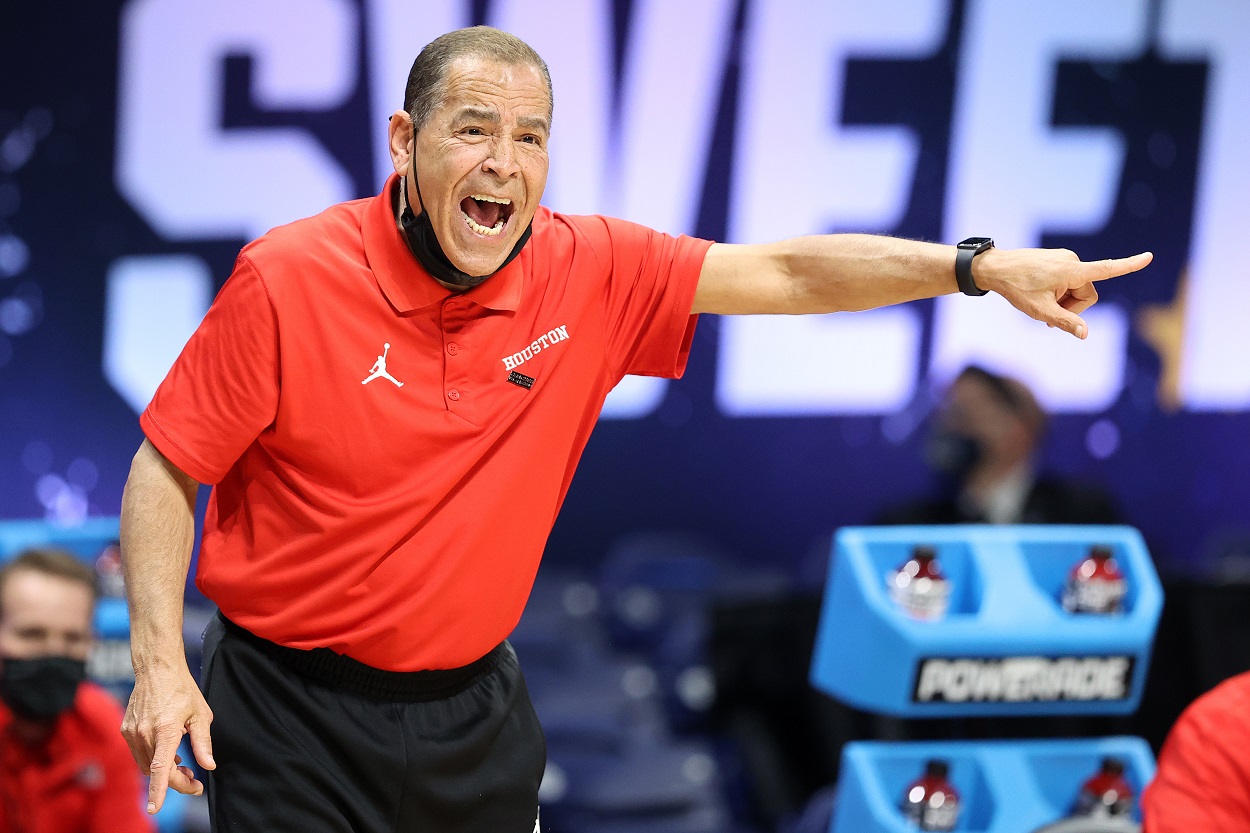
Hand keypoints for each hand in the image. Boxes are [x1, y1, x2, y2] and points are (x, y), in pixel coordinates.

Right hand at [121, 664, 215, 814]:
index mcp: (165, 730)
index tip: (155, 809)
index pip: (160, 768)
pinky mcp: (126, 730)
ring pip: (146, 766)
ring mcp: (132, 732)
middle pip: (157, 771)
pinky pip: (139, 754)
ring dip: (164, 773)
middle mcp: (144, 733)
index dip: (159, 791)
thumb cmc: (182, 689)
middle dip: (176, 781)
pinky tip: (169, 754)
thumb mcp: (201, 714)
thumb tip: (208, 766)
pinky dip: (154, 760)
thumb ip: (203, 742)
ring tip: (184, 766)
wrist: (157, 669)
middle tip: (195, 782)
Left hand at [973, 247, 1152, 338]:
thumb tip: (1085, 334)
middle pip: (1087, 294)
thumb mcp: (1040, 311)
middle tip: (1048, 314)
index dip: (1129, 265)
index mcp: (1072, 270)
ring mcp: (1066, 258)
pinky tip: (1040, 294)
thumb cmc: (1017, 289)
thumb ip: (1065, 322)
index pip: (1107, 269)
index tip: (1149, 257)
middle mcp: (1073, 261)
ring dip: (1064, 300)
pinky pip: (1068, 281)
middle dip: (1073, 307)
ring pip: (1077, 289)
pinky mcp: (1059, 259)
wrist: (995, 268)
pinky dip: (1059, 292)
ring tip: (1041, 301)